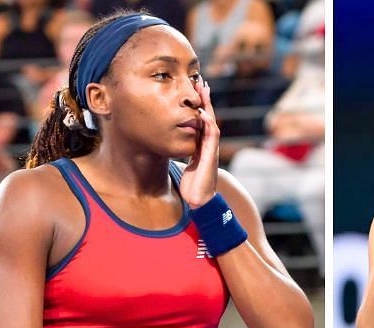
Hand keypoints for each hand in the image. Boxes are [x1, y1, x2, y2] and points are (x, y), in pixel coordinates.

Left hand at [179, 79, 220, 209]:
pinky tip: (202, 113)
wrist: (198, 200)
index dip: (197, 104)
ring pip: (211, 122)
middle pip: (208, 116)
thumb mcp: (181, 163)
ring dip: (208, 106)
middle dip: (205, 99)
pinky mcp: (210, 156)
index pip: (200, 119)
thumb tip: (161, 144)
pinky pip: (211, 136)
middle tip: (201, 81)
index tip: (192, 88)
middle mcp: (207, 144)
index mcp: (200, 144)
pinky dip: (207, 123)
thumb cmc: (190, 184)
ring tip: (204, 91)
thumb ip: (176, 153)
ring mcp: (210, 149)